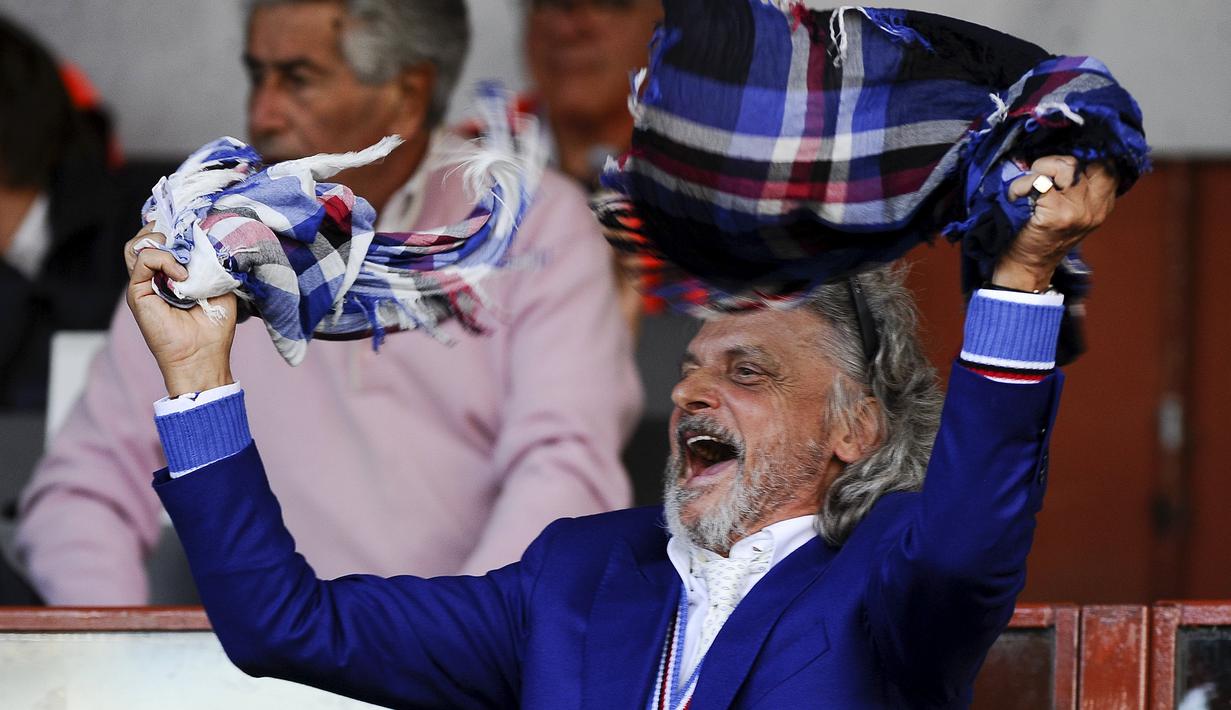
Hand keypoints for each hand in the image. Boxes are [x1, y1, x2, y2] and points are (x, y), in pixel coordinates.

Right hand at [124, 224, 236, 396]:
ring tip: (183, 255)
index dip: (175, 226)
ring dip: (162, 240)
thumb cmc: (214, 326)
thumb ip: (212, 261)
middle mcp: (156, 275)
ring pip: (138, 244)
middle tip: (188, 235)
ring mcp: (144, 283)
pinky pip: (142, 259)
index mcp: (174, 272)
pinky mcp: (137, 292)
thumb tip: (207, 235)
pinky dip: (163, 259)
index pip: (165, 238)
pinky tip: (182, 275)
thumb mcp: (221, 285)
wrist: (203, 355)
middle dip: (167, 228)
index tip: (195, 223)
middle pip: (147, 236)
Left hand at [993, 156, 1117, 291]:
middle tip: (1041, 173)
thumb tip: (1065, 158)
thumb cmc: (1044, 237)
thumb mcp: (1073, 214)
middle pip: (1087, 162)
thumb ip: (1079, 189)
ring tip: (1028, 183)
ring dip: (1040, 169)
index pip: (1108, 166)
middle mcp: (1096, 207)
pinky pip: (1039, 182)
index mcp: (1103, 205)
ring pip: (1066, 166)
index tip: (1060, 167)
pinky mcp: (1057, 215)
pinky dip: (1021, 185)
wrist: (1028, 267)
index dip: (1083, 158)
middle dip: (1059, 161)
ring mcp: (1078, 211)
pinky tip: (1015, 195)